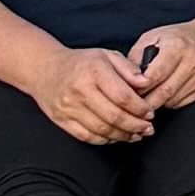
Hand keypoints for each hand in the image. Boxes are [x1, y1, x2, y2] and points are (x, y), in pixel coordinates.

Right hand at [38, 41, 156, 145]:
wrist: (45, 69)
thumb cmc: (79, 62)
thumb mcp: (106, 55)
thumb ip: (128, 68)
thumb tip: (146, 82)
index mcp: (93, 71)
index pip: (123, 96)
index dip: (140, 108)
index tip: (149, 113)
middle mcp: (80, 90)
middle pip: (114, 116)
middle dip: (136, 126)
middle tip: (147, 128)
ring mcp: (69, 107)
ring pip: (102, 129)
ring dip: (123, 136)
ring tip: (136, 135)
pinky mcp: (62, 120)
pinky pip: (87, 136)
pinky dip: (105, 140)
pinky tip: (116, 137)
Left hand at [125, 18, 194, 113]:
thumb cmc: (178, 37)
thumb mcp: (153, 37)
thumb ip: (136, 56)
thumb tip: (124, 79)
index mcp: (177, 46)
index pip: (155, 75)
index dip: (139, 87)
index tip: (128, 91)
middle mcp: (192, 62)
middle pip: (163, 92)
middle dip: (145, 101)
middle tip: (131, 105)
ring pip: (171, 100)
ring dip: (156, 103)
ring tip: (145, 99)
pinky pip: (181, 103)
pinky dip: (168, 103)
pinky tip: (162, 95)